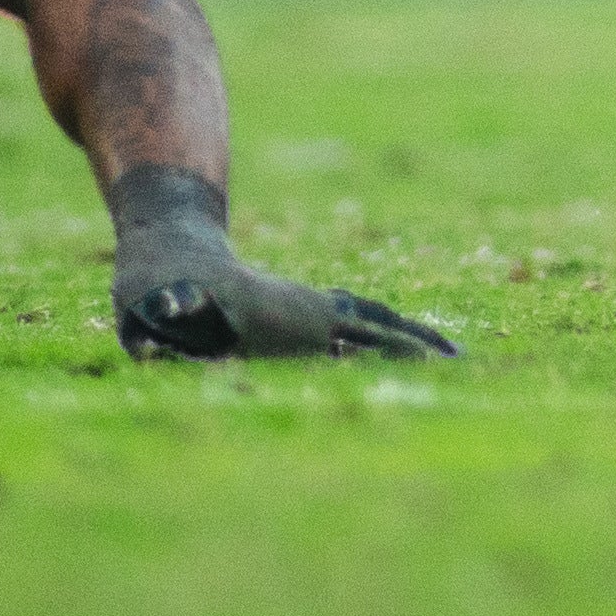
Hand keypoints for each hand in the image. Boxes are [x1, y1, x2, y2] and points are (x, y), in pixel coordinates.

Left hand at [115, 259, 459, 360]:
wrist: (171, 249)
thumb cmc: (157, 289)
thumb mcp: (151, 305)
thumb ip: (163, 314)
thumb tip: (164, 317)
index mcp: (278, 315)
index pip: (336, 335)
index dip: (373, 350)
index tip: (419, 366)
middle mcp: (304, 311)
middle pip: (372, 327)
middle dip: (414, 348)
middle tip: (463, 366)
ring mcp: (311, 310)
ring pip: (376, 323)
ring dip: (415, 342)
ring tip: (459, 360)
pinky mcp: (309, 314)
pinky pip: (365, 323)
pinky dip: (396, 337)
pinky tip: (419, 352)